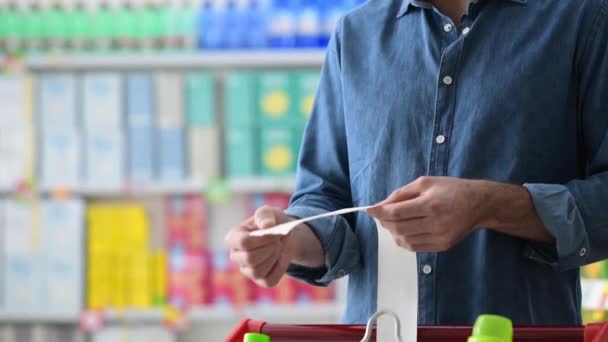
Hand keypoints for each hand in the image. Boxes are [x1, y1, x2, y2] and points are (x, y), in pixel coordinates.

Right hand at [225, 206, 295, 287]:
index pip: (243, 242)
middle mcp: (236, 255)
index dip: (263, 239)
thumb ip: (265, 215)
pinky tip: (280, 258)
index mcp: (233, 237)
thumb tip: (266, 225)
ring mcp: (246, 269)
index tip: (276, 232)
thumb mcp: (269, 212)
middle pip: (249, 259)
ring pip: (257, 272)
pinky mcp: (259, 280)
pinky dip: (279, 269)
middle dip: (269, 249)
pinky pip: (269, 281)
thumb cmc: (272, 222)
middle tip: (278, 240)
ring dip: (274, 258)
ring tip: (278, 247)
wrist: (285, 235)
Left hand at [368, 176, 489, 252]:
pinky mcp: (442, 246)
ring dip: (392, 231)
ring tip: (392, 222)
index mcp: (431, 204)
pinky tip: (402, 231)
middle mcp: (435, 223)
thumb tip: (381, 204)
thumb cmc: (452, 189)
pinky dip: (403, 240)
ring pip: (405, 240)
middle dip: (384, 221)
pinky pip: (415, 247)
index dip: (379, 212)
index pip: (397, 213)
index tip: (369, 209)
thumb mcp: (426, 183)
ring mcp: (439, 237)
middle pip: (398, 228)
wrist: (480, 204)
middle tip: (380, 214)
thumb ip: (402, 193)